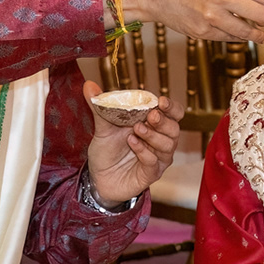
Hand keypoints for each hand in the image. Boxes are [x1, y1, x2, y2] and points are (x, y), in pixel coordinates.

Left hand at [84, 81, 179, 204]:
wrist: (98, 178)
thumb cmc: (107, 151)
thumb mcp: (102, 127)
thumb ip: (99, 107)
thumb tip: (88, 85)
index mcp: (154, 125)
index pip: (174, 113)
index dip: (171, 106)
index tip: (161, 101)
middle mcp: (160, 141)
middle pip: (174, 128)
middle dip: (163, 120)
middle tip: (150, 115)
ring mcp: (157, 158)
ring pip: (167, 145)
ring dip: (153, 135)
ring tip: (136, 130)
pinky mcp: (151, 173)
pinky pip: (154, 161)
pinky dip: (144, 151)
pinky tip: (132, 143)